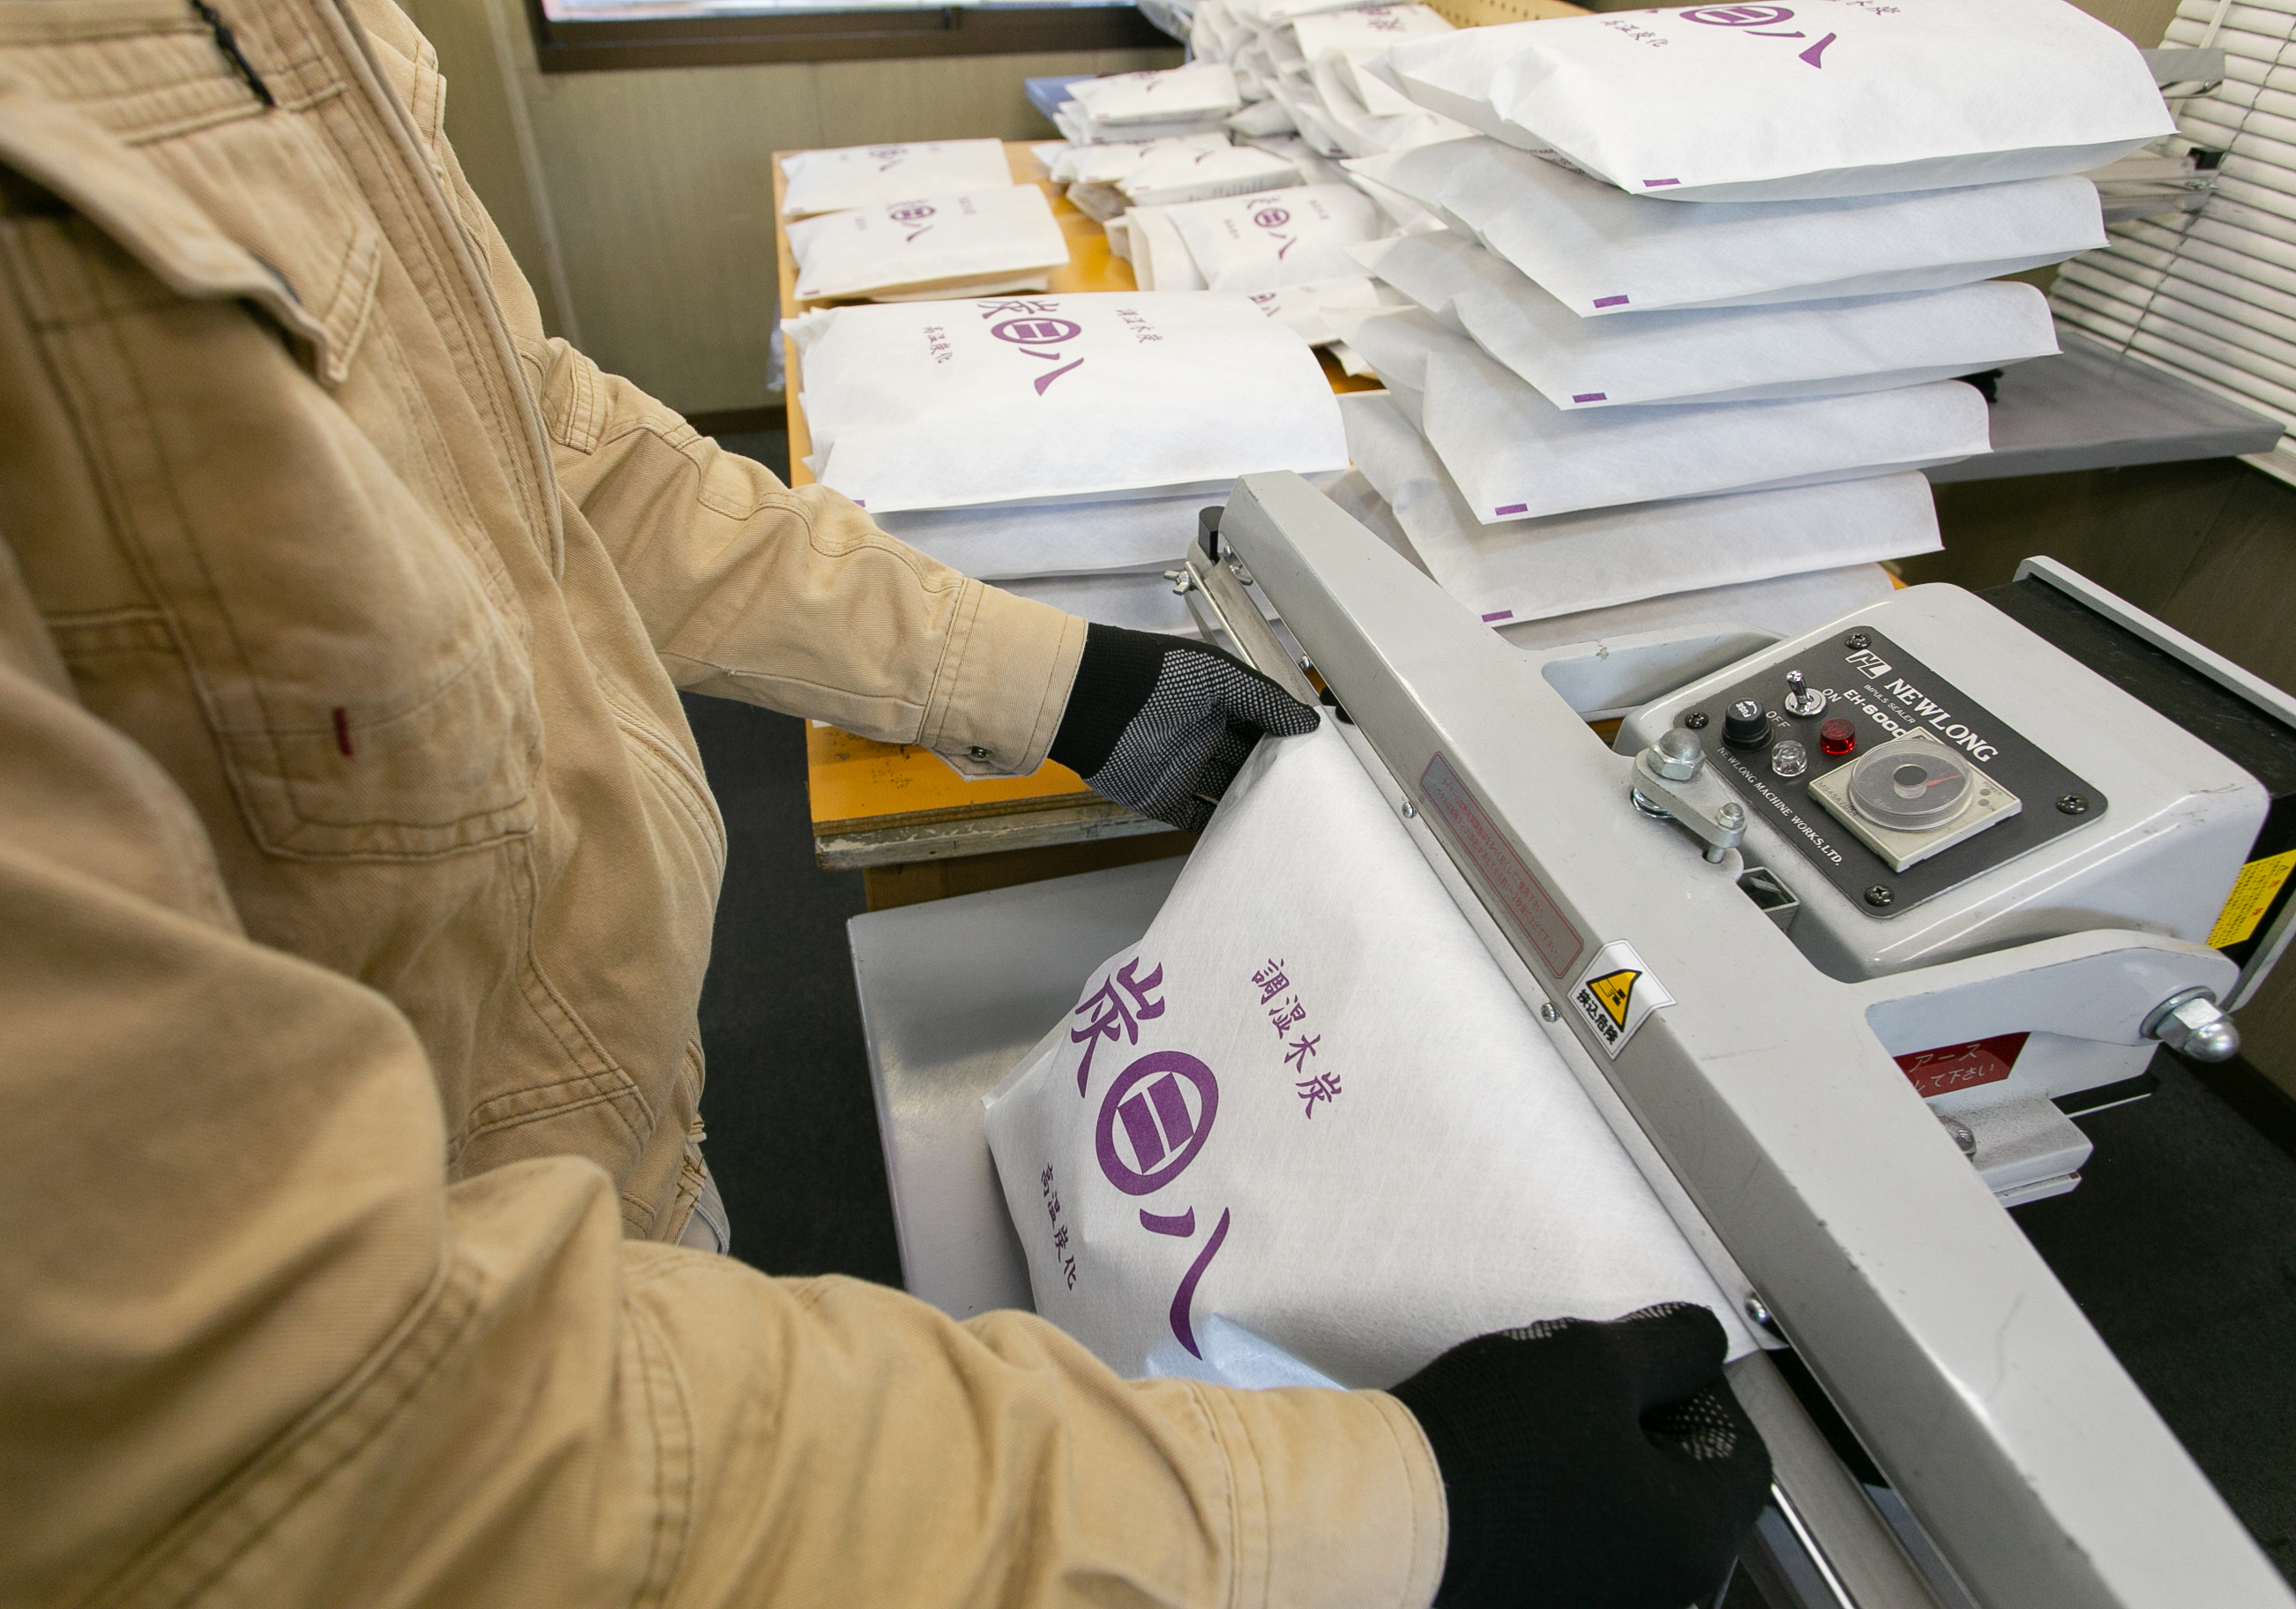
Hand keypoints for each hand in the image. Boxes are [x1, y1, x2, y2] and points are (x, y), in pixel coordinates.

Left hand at [1048, 624, 1319, 832]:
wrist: (1092, 699)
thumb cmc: (1149, 673)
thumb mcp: (1219, 674)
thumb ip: (1265, 699)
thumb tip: (1306, 722)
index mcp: (1214, 701)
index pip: (1260, 725)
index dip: (1285, 739)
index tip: (1314, 757)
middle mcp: (1199, 735)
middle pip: (1246, 762)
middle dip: (1273, 776)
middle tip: (1307, 793)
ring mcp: (1181, 768)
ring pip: (1226, 793)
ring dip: (1250, 806)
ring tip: (1284, 818)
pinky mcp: (1161, 798)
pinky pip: (1197, 819)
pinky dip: (1220, 828)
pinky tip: (1246, 834)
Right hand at [1389, 1304, 1770, 1608]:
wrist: (1389, 1512)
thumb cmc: (1493, 1446)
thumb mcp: (1598, 1358)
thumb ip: (1674, 1345)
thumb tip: (1699, 1343)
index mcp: (1696, 1540)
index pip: (1742, 1450)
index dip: (1696, 1386)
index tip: (1650, 1359)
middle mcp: (1663, 1591)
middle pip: (1684, 1487)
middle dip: (1644, 1425)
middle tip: (1587, 1385)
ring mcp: (1601, 1602)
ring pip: (1628, 1515)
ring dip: (1601, 1463)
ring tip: (1542, 1420)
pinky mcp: (1543, 1600)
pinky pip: (1578, 1542)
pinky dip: (1561, 1502)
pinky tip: (1516, 1465)